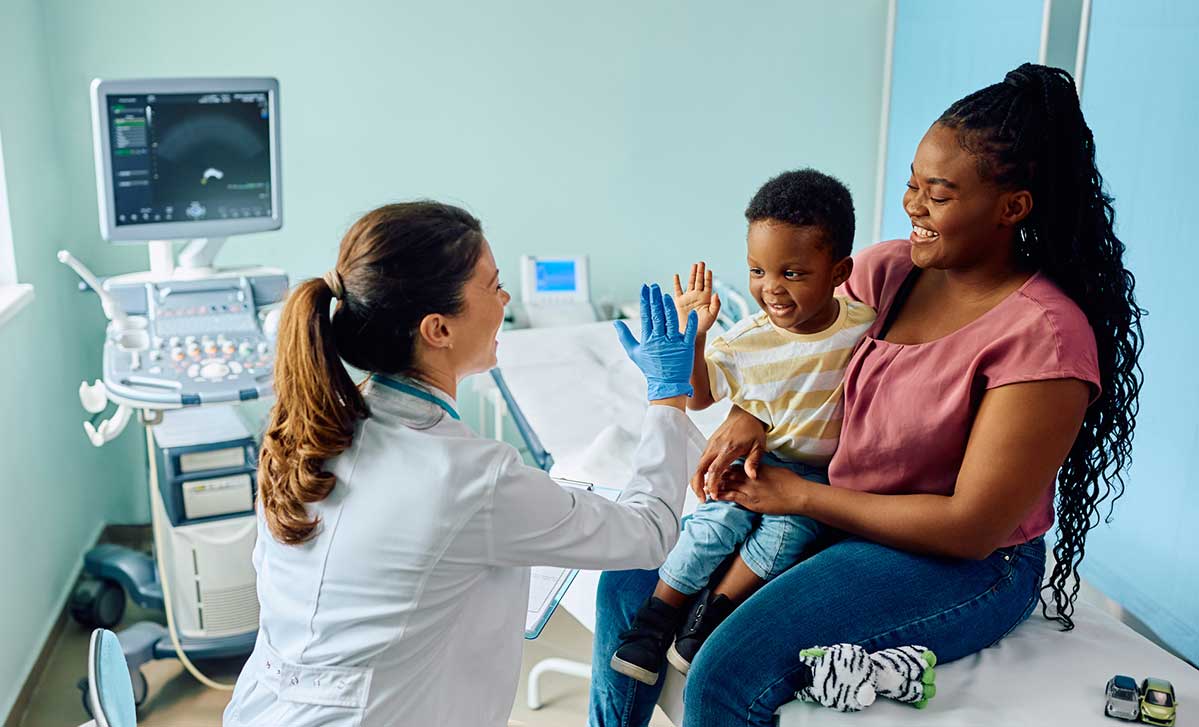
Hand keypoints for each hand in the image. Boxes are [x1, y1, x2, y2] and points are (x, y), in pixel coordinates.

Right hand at [614, 284, 698, 400]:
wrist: (666, 386)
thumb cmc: (650, 368)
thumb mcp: (634, 353)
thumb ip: (625, 336)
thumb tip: (615, 323)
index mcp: (648, 339)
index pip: (646, 316)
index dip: (645, 301)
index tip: (644, 288)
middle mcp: (660, 340)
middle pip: (657, 316)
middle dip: (655, 299)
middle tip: (654, 286)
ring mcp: (673, 344)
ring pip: (671, 322)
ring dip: (669, 308)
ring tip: (666, 295)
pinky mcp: (686, 348)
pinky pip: (688, 333)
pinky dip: (690, 323)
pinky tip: (691, 312)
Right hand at [673, 262, 721, 333]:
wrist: (690, 333)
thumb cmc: (703, 326)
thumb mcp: (712, 316)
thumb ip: (716, 305)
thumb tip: (716, 294)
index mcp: (705, 299)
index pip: (708, 285)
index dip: (708, 278)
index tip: (709, 270)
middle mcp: (697, 296)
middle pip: (699, 281)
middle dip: (700, 272)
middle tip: (702, 263)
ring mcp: (688, 298)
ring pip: (690, 283)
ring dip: (692, 274)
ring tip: (694, 265)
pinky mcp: (679, 301)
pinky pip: (677, 290)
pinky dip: (676, 283)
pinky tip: (676, 275)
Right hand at [690, 405, 767, 499]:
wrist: (745, 414)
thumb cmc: (752, 430)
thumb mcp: (758, 446)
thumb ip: (754, 461)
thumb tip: (752, 476)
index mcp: (728, 448)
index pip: (715, 470)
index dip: (712, 484)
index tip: (713, 496)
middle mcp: (716, 446)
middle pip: (700, 469)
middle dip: (697, 485)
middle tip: (702, 499)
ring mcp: (711, 444)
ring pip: (698, 465)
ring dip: (697, 480)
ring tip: (703, 494)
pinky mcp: (709, 444)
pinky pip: (702, 460)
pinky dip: (700, 472)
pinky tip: (705, 481)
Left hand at [710, 463, 805, 514]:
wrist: (798, 494)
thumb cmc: (791, 482)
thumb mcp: (776, 470)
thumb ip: (764, 469)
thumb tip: (758, 469)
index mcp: (757, 468)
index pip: (737, 466)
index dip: (726, 467)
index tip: (718, 468)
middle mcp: (751, 477)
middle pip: (729, 474)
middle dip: (717, 476)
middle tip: (707, 477)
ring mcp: (750, 489)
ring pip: (728, 485)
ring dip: (716, 486)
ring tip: (706, 487)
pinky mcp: (751, 502)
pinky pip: (733, 497)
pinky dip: (722, 496)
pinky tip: (714, 496)